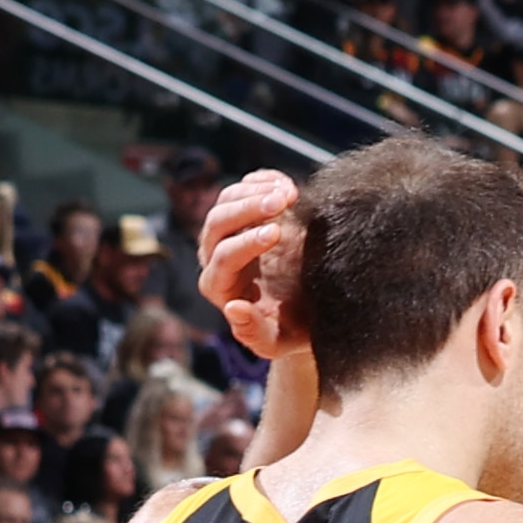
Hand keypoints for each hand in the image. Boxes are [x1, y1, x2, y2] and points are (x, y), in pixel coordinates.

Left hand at [197, 167, 301, 359]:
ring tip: (290, 193)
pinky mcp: (245, 211)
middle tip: (284, 201)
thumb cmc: (292, 330)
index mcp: (219, 287)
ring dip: (256, 190)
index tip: (278, 233)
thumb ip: (254, 333)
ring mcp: (228, 230)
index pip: (222, 258)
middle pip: (217, 222)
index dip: (247, 243)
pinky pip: (244, 186)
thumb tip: (234, 307)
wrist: (308, 309)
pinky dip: (264, 180)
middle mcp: (215, 256)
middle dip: (249, 209)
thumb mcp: (277, 342)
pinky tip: (287, 186)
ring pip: (226, 199)